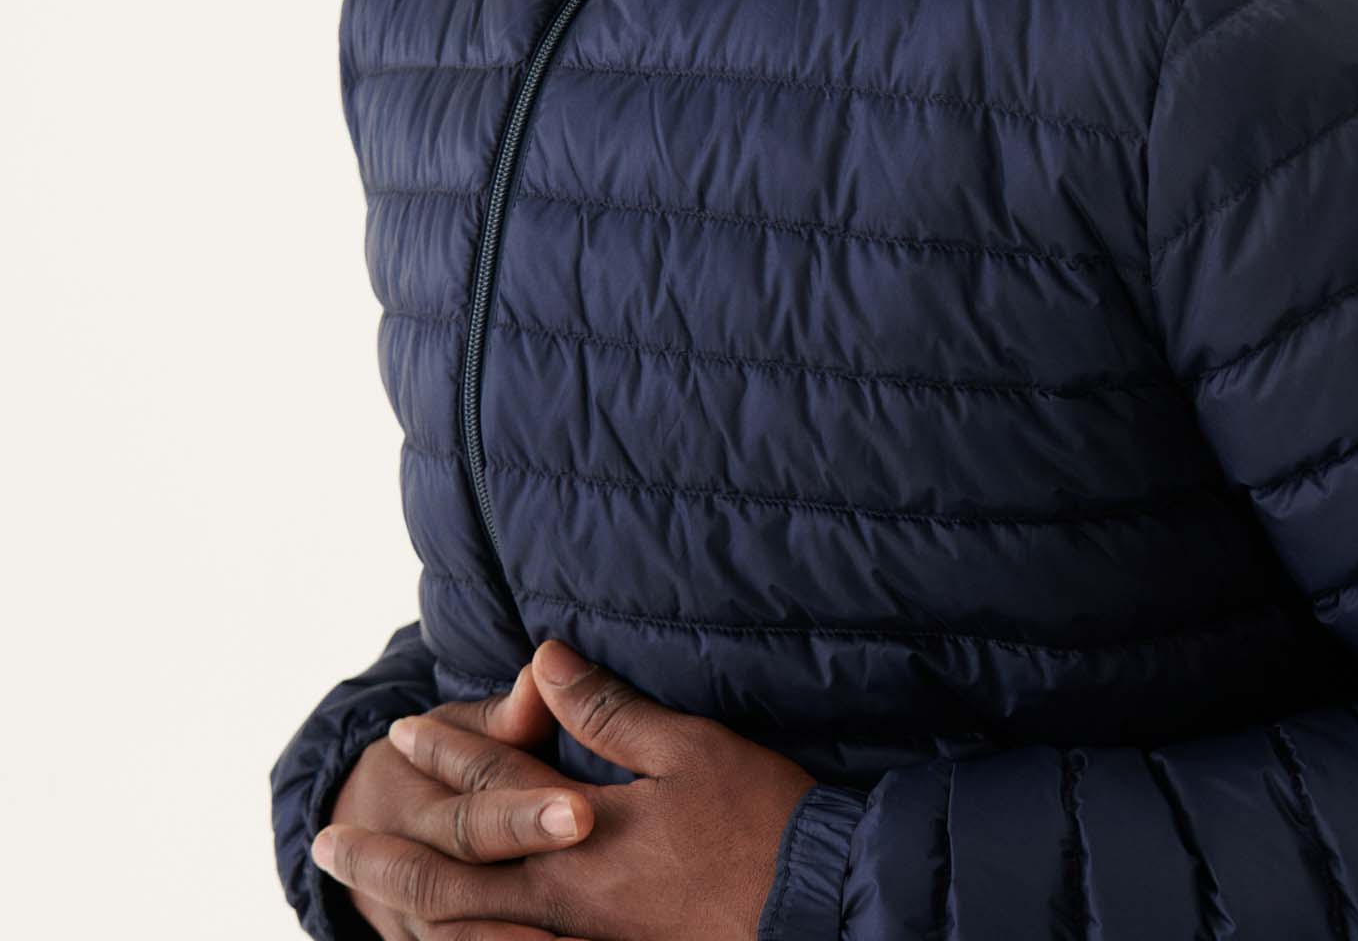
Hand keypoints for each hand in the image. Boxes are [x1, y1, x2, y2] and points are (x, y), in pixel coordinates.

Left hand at [312, 638, 818, 940]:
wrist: (813, 909)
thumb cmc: (757, 822)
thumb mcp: (686, 749)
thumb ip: (605, 712)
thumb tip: (542, 662)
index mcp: (576, 843)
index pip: (488, 791)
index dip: (445, 752)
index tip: (401, 728)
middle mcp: (561, 905)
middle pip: (450, 882)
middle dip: (385, 856)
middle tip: (327, 840)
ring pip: (470, 937)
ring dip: (413, 909)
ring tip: (368, 893)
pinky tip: (455, 939)